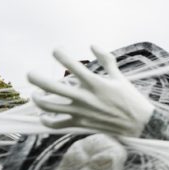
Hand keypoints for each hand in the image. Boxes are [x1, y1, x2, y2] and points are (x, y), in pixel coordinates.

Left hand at [28, 45, 154, 137]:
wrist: (138, 123)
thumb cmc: (130, 98)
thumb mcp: (119, 76)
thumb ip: (106, 60)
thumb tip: (92, 45)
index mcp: (95, 83)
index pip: (72, 65)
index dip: (60, 54)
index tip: (56, 50)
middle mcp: (84, 97)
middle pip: (52, 87)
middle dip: (36, 78)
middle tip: (30, 73)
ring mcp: (81, 112)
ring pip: (50, 106)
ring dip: (39, 99)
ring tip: (36, 94)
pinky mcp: (80, 124)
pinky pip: (57, 124)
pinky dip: (47, 120)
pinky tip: (44, 115)